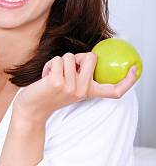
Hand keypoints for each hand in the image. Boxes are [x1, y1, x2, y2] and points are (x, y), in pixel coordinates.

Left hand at [14, 52, 136, 121]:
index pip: (114, 90)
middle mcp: (83, 91)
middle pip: (91, 57)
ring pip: (70, 56)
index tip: (134, 69)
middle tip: (66, 70)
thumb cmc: (48, 94)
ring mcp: (71, 87)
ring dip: (58, 62)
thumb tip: (89, 57)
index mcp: (89, 92)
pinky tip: (45, 77)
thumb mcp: (70, 87)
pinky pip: (58, 60)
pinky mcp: (57, 82)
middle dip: (77, 56)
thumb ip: (81, 75)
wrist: (31, 109)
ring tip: (52, 76)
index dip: (128, 81)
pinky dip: (49, 64)